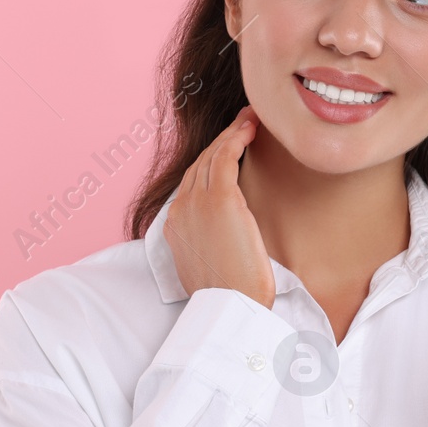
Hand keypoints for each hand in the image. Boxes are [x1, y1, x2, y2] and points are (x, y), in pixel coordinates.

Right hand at [164, 105, 273, 307]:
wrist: (231, 306)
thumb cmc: (230, 295)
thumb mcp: (210, 267)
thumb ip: (211, 245)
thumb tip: (227, 240)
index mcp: (176, 226)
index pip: (192, 183)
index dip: (210, 161)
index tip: (227, 148)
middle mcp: (181, 209)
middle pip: (200, 164)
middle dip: (221, 140)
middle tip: (242, 123)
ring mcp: (197, 202)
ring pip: (212, 155)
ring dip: (231, 133)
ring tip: (250, 120)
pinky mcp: (221, 199)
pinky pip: (226, 156)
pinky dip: (237, 137)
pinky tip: (251, 128)